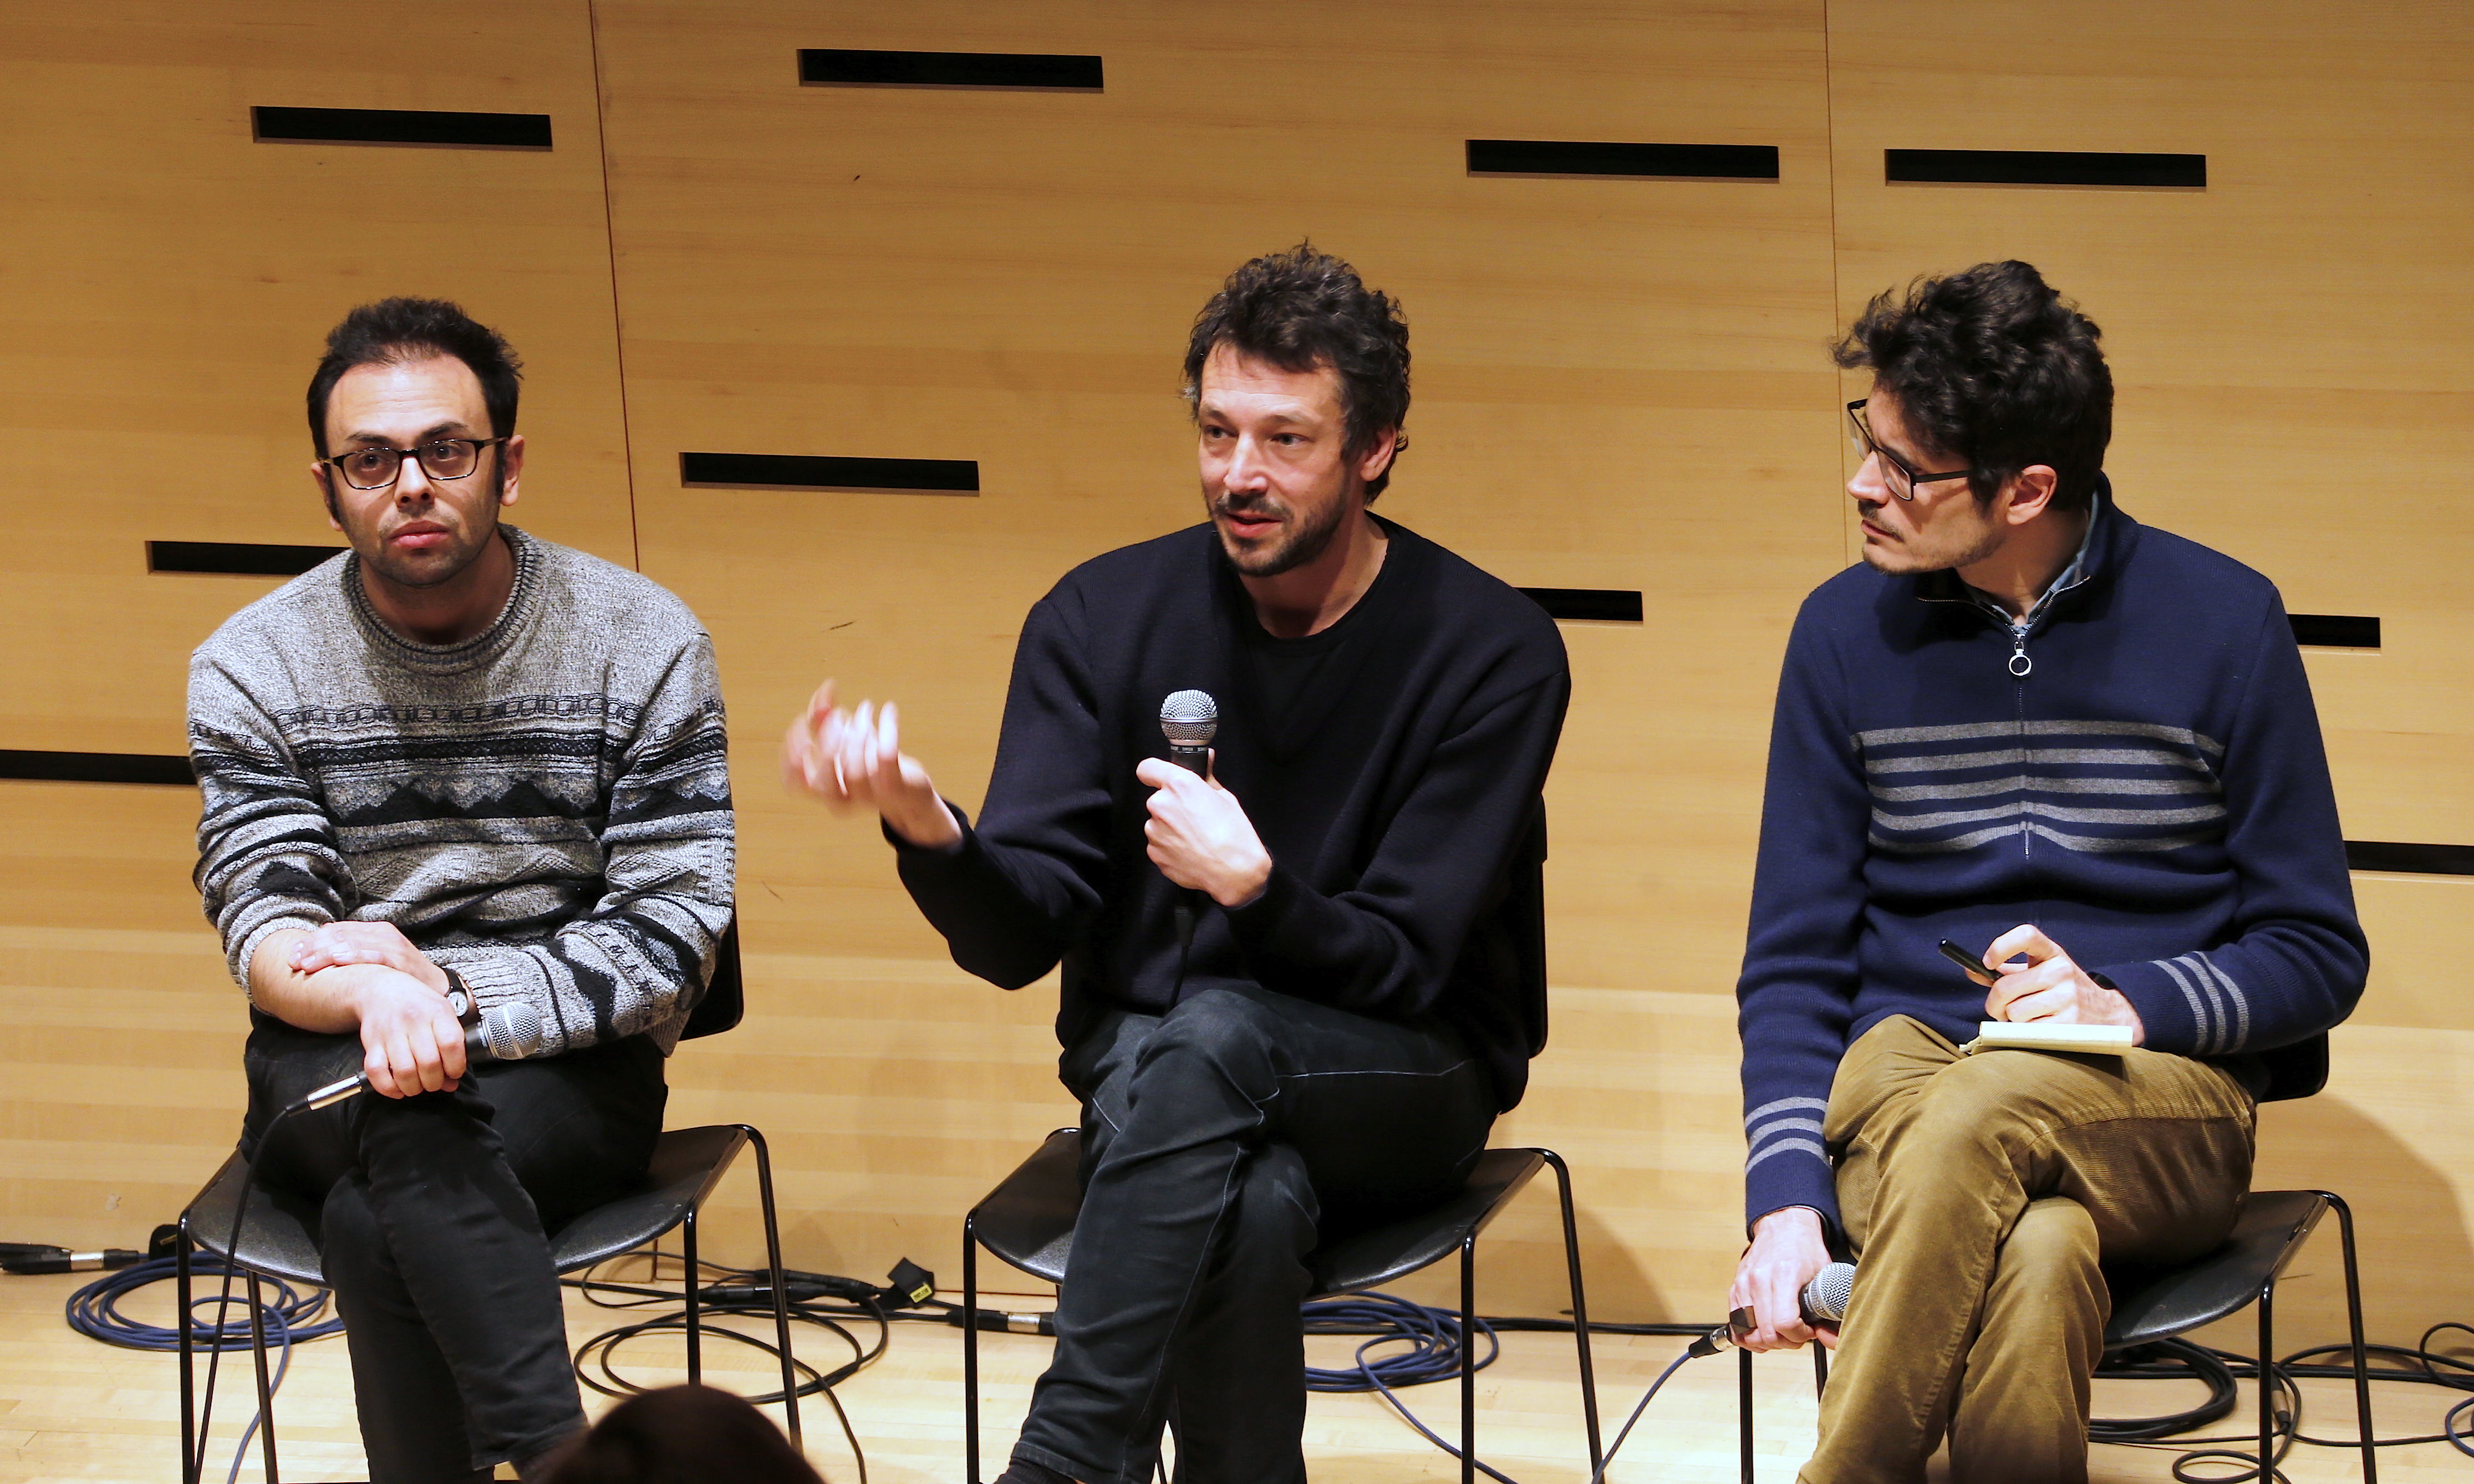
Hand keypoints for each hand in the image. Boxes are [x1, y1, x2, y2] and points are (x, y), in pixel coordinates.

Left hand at [288, 921, 447, 994]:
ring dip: (325, 953)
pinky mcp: (400, 959)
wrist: (436, 987)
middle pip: (339, 935)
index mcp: (374, 931)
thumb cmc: (402, 976)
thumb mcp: (376, 959)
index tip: (292, 954)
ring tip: (306, 964)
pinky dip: (353, 956)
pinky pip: (373, 955)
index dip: (311, 940)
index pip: (336, 929)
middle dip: (312, 948)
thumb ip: (353, 952)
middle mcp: (382, 933)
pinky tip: (337, 960)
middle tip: (293, 962)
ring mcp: (392, 945)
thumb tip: (322, 949)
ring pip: (351, 943)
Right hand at [347, 966, 467, 1097]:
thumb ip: (452, 1046)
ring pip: (404, 1072)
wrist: (382, 989)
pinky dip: (388, 1087)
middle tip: (435, 1082)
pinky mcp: (371, 1043)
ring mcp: (390, 1032)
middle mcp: (413, 1021)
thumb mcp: (443, 1013)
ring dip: (413, 1088)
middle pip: (429, 1063)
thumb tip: (452, 1082)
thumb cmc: (418, 1004)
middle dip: (435, 1082)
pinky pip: (377, 1073)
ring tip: (417, 1086)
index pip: (451, 1044)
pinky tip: (397, 1088)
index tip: (454, 1073)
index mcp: (437, 1012)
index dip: (456, 1066)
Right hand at [781, 679, 959, 848]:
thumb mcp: (844, 738)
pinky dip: (887, 729)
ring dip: (858, 734)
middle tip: (838, 716)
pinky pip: (886, 759)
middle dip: (827, 743)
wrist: (910, 794)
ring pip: (855, 772)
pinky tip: (888, 709)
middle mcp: (842, 799)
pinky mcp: (894, 788)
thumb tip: (827, 688)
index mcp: (824, 789)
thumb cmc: (870, 764)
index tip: (800, 723)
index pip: (796, 782)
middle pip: (824, 781)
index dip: (792, 754)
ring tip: (866, 711)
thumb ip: (827, 717)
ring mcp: (869, 798)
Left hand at [1134, 755, 1270, 907]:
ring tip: (1194, 838)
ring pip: (1157, 823)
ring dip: (1170, 827)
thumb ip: (1206, 776)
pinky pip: (1158, 844)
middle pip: (1157, 799)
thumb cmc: (1234, 833)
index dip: (1154, 773)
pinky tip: (1190, 851)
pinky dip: (1170, 846)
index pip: (1147, 768)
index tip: (1160, 779)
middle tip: (1193, 816)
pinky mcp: (1154, 852)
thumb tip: (1205, 757)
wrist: (1234, 871)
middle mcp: (1161, 805)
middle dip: (1171, 806)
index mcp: (1179, 785)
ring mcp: (1154, 830)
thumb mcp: (1225, 797)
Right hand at [1729, 1206, 1836, 1350]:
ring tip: (1782, 1332)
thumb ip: (1831, 1312)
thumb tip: (1832, 1340)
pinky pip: (1735, 1323)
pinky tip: (1764, 1331)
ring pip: (1749, 1332)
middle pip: (1766, 1333)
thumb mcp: (1825, 1276)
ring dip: (1768, 1340)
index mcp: (1784, 1274)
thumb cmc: (1805, 1249)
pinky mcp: (1736, 1287)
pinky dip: (1749, 1334)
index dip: (1800, 1335)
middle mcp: (1759, 1280)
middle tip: (1799, 1334)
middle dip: (1786, 1342)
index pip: (1785, 1323)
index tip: (1809, 1330)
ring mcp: (1744, 1284)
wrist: (1783, 1226)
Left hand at [1981, 925, 2144, 1043]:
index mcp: (2052, 953)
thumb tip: (1972, 971)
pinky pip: (2028, 1031)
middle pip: (2005, 987)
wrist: (2107, 1015)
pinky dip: (2025, 1034)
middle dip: (1994, 1003)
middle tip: (1999, 1008)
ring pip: (2014, 1012)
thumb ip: (2006, 970)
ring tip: (2028, 1018)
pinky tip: (2039, 1028)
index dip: (2001, 946)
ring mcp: (2068, 997)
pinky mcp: (2070, 1023)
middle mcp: (2061, 971)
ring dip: (2012, 1021)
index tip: (1987, 963)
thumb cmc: (2061, 991)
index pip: (2026, 934)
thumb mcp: (2040, 972)